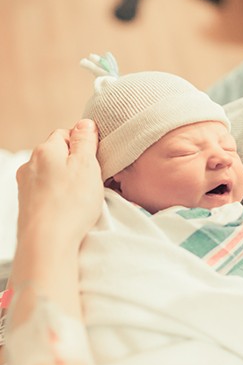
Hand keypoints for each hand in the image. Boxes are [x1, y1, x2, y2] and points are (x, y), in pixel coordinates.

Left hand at [16, 119, 102, 245]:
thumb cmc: (70, 204)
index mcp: (45, 150)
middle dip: (74, 164)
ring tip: (80, 198)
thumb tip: (85, 123)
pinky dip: (58, 197)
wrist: (47, 241)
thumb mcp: (86, 165)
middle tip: (91, 180)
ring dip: (66, 181)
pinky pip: (46, 193)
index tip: (95, 159)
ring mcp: (26, 186)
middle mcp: (30, 164)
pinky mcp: (27, 205)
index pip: (65, 134)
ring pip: (51, 174)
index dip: (83, 145)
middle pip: (57, 155)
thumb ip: (86, 142)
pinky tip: (68, 209)